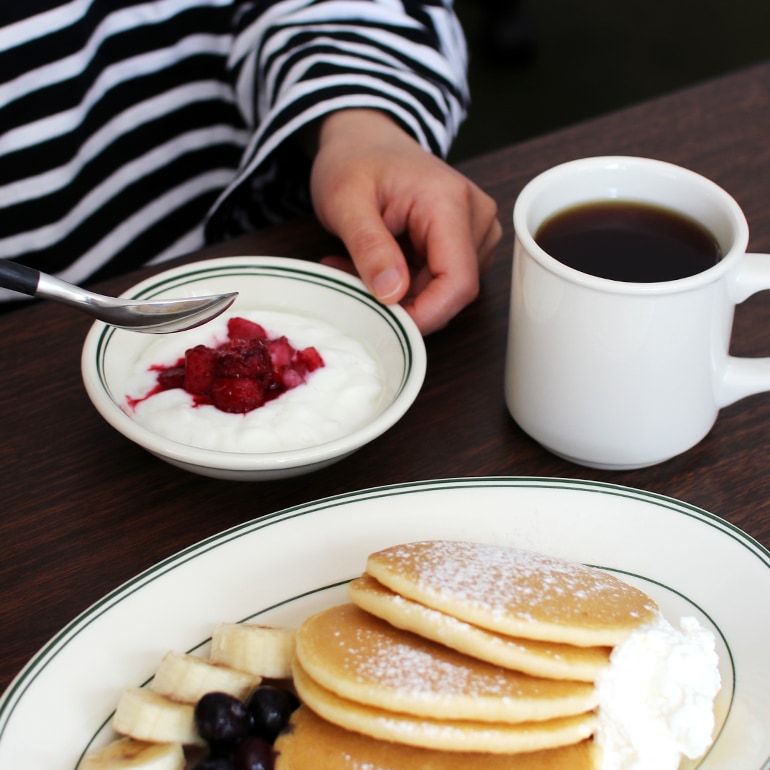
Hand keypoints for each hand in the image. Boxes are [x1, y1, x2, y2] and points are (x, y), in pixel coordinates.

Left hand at [308, 109, 501, 334]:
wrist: (364, 138)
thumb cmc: (354, 160)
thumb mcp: (344, 200)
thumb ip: (369, 247)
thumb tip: (393, 294)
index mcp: (450, 202)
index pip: (458, 281)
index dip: (426, 314)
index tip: (385, 321)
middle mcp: (475, 217)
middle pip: (452, 291)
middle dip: (403, 301)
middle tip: (350, 278)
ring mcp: (476, 231)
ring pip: (445, 292)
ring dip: (401, 293)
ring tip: (359, 264)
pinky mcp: (466, 242)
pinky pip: (440, 282)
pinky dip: (406, 284)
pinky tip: (378, 263)